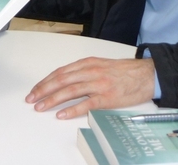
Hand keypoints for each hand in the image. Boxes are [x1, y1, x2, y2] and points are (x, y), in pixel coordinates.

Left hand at [26, 57, 154, 118]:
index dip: (46, 81)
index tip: (35, 89)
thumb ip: (83, 71)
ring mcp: (98, 84)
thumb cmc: (124, 71)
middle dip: (43, 90)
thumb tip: (65, 80)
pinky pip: (86, 104)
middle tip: (31, 99)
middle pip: (61, 80)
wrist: (146, 74)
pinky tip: (61, 114)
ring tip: (41, 107)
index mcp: (87, 63)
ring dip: (53, 99)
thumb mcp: (100, 65)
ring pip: (70, 91)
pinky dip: (72, 109)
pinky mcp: (107, 97)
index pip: (60, 72)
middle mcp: (90, 71)